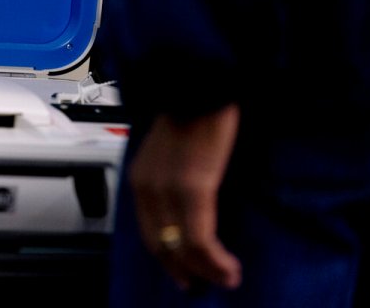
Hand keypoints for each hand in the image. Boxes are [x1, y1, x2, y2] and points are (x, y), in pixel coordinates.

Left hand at [128, 104, 242, 289]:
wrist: (200, 84)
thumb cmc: (192, 113)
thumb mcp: (172, 152)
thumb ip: (173, 178)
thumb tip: (189, 206)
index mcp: (141, 178)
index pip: (149, 231)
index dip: (168, 257)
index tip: (185, 273)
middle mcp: (147, 187)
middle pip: (161, 244)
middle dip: (183, 270)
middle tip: (203, 285)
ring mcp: (167, 189)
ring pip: (182, 247)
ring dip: (206, 271)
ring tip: (226, 279)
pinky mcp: (192, 187)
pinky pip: (199, 237)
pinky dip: (215, 261)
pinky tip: (229, 269)